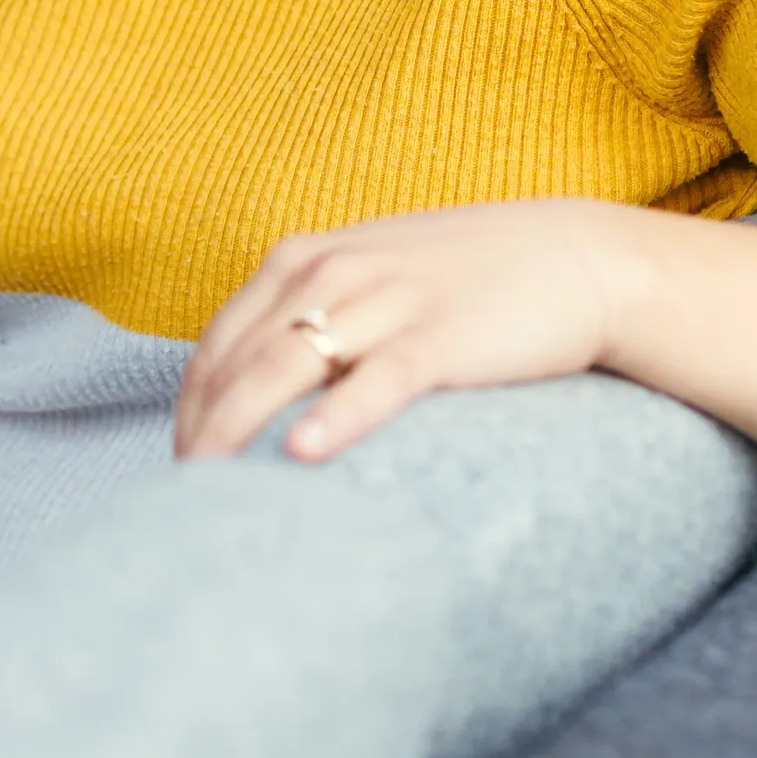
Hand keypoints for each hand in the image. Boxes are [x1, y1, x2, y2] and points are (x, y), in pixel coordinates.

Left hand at [173, 199, 642, 462]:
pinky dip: (336, 417)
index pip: (217, 342)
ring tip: (212, 490)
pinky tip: (303, 453)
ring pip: (285, 367)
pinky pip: (376, 381)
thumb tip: (256, 389)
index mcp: (305, 258)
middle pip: (237, 361)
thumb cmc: (466, 280)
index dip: (189, 408)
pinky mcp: (440, 338)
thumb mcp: (371, 277)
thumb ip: (312, 316)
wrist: (574, 258)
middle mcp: (333, 272)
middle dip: (202, 432)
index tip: (182, 464)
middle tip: (185, 498)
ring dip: (237, 430)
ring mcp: (386, 302)